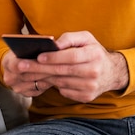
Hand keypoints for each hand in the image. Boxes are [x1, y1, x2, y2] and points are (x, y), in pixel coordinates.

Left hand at [2, 31, 128, 102]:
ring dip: (43, 77)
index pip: (71, 56)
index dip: (53, 57)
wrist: (112, 72)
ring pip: (61, 82)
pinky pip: (65, 91)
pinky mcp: (87, 97)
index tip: (38, 56)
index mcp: (94, 55)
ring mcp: (91, 86)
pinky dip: (54, 85)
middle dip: (40, 68)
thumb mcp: (86, 38)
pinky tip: (43, 80)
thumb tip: (54, 44)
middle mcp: (94, 71)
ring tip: (27, 73)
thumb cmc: (94, 52)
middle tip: (22, 66)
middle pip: (63, 71)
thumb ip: (70, 38)